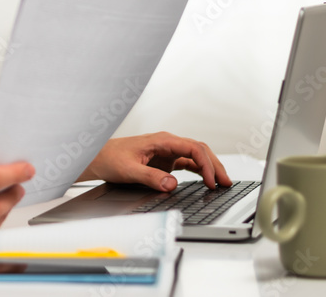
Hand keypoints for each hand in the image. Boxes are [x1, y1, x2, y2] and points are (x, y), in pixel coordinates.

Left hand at [79, 132, 231, 191]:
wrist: (99, 157)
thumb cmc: (111, 158)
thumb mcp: (129, 170)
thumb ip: (150, 177)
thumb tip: (171, 184)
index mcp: (162, 140)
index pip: (192, 148)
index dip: (205, 164)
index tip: (210, 181)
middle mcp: (168, 144)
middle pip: (199, 150)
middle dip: (214, 165)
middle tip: (226, 182)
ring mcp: (168, 152)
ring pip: (196, 156)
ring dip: (210, 168)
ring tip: (221, 183)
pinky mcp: (166, 161)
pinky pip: (188, 163)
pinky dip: (200, 171)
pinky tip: (207, 180)